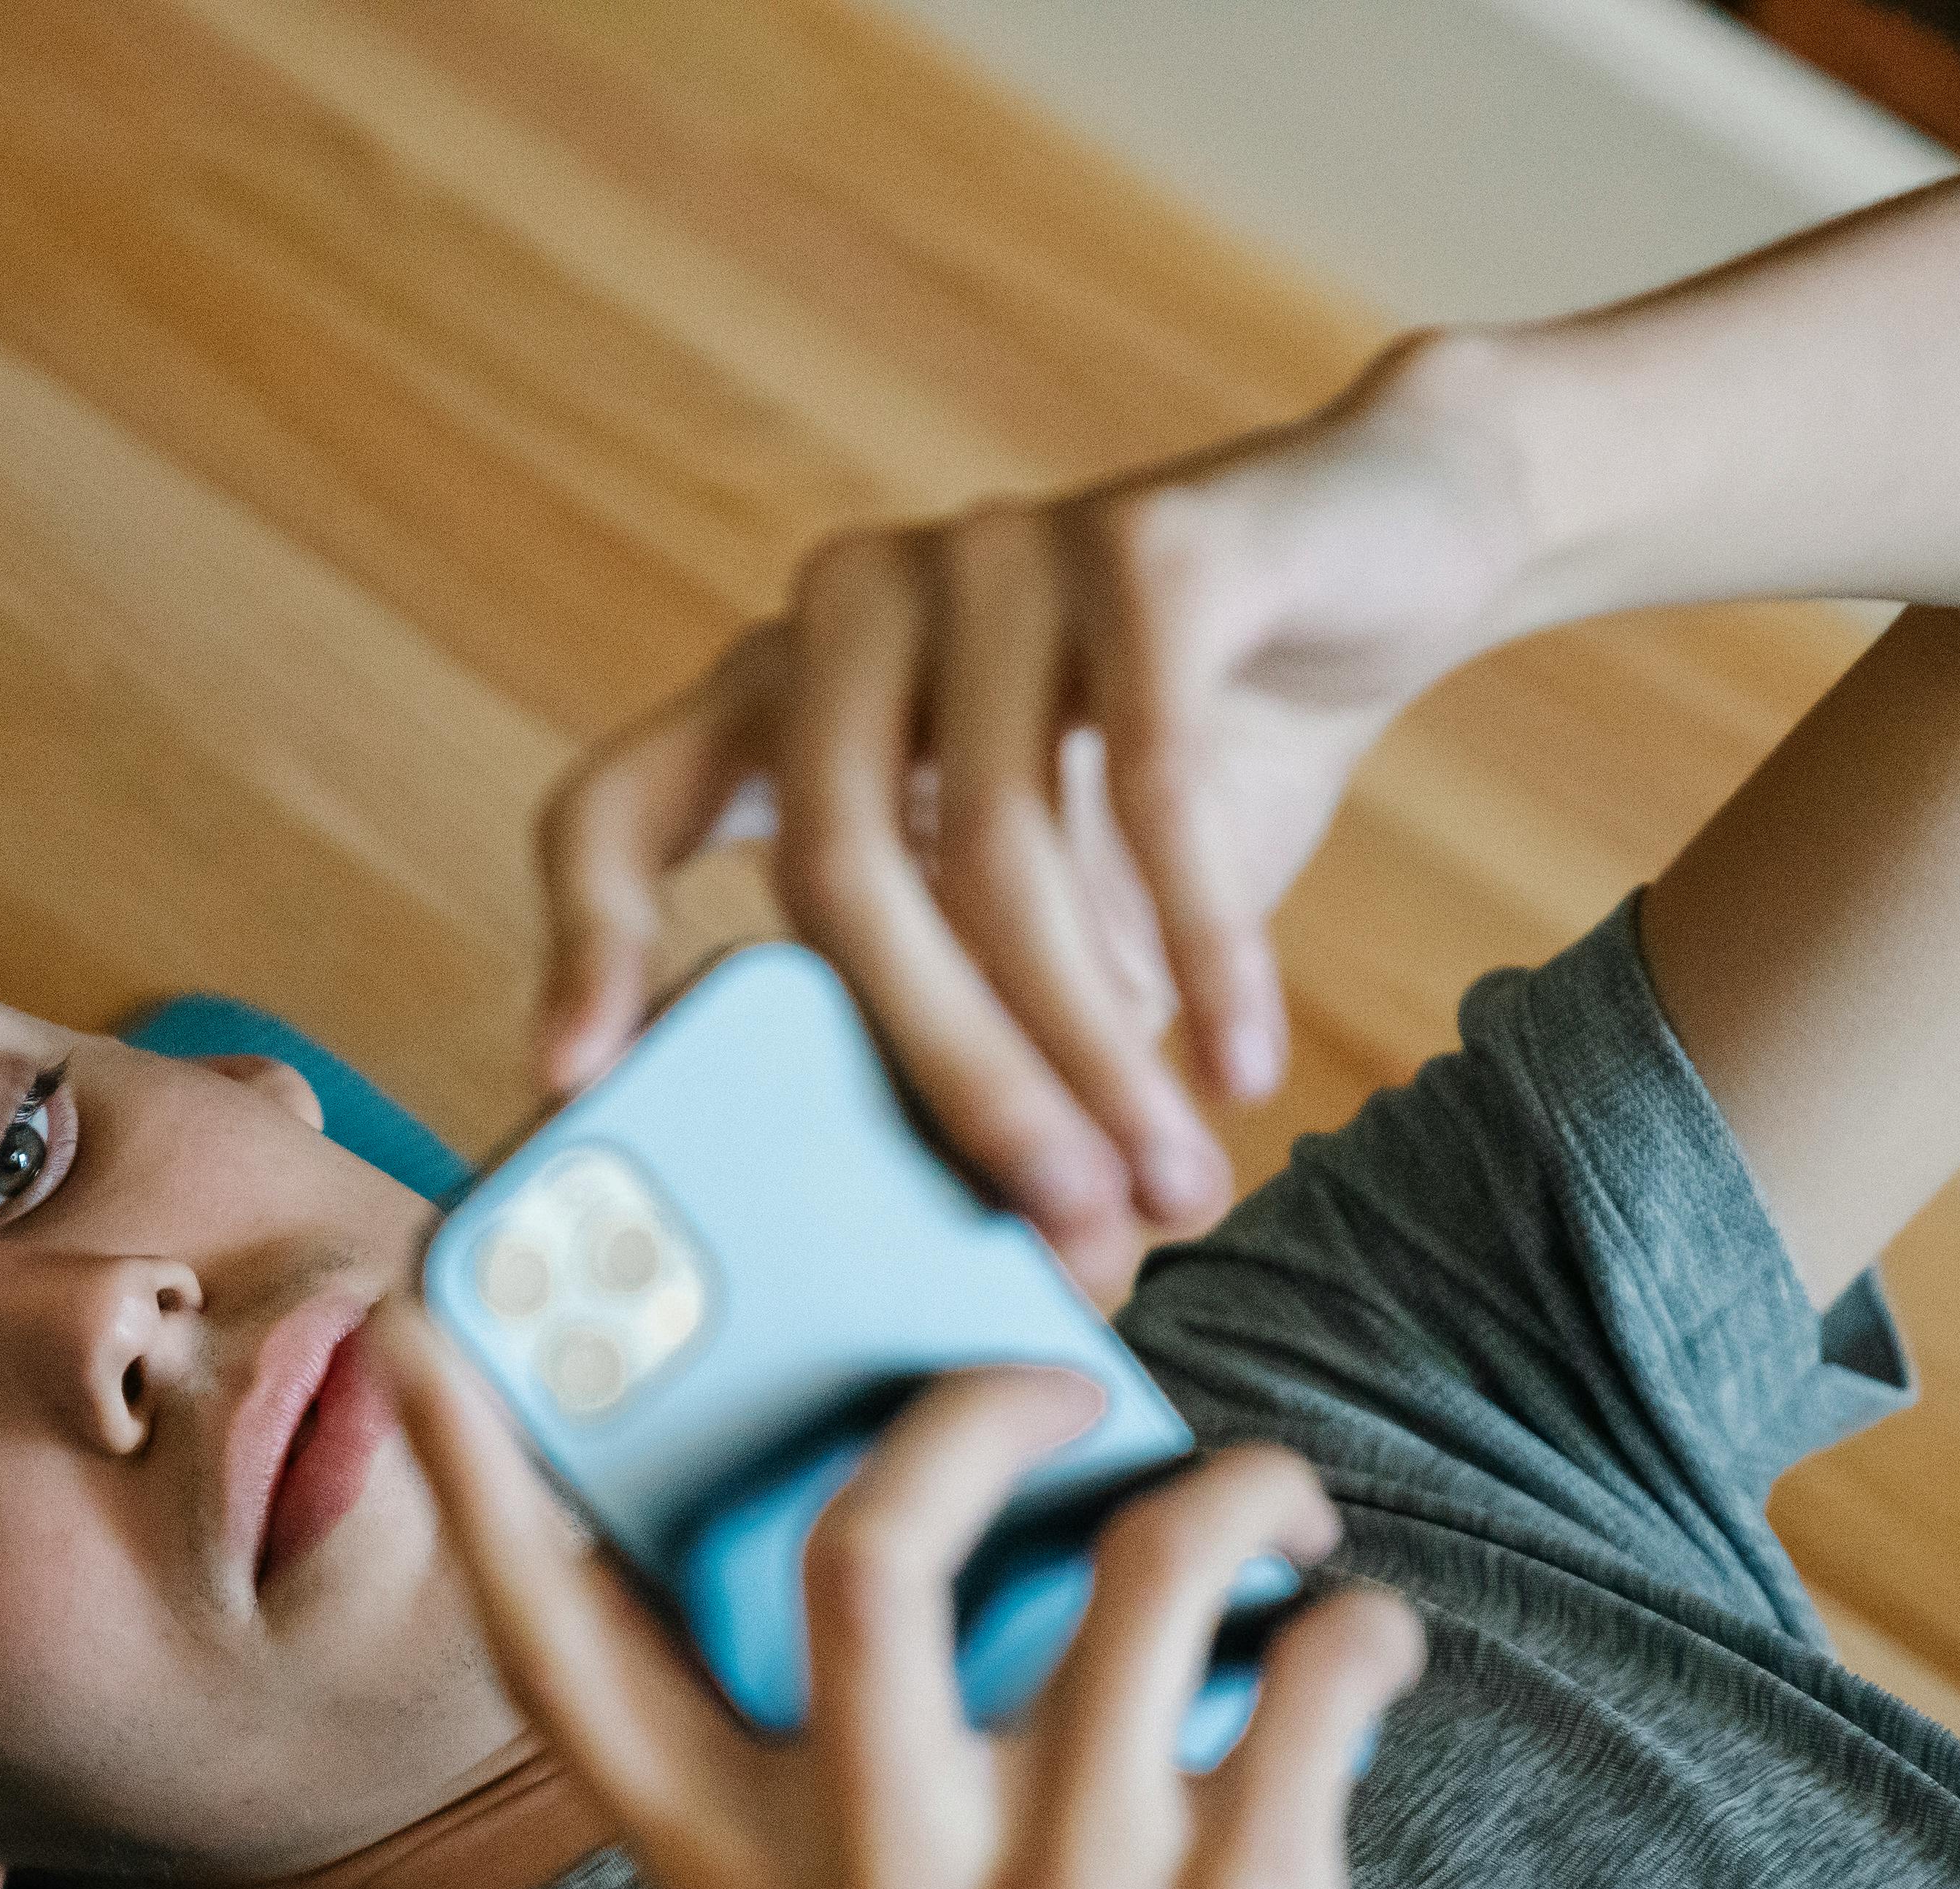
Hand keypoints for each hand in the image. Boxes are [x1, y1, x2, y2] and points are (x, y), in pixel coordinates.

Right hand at [373, 1309, 1427, 1888]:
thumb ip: (760, 1828)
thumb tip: (793, 1580)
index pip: (565, 1659)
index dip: (476, 1480)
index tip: (431, 1321)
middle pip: (869, 1545)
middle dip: (978, 1407)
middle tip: (1061, 1386)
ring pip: (1148, 1573)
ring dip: (1234, 1490)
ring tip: (1267, 1500)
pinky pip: (1316, 1681)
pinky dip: (1358, 1627)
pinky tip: (1357, 1643)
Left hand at [537, 335, 1531, 1304]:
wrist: (1383, 552)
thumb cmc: (1178, 769)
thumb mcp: (1052, 915)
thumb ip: (979, 1032)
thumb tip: (977, 1278)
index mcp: (774, 699)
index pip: (614, 811)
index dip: (583, 946)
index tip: (576, 1082)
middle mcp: (849, 613)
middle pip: (836, 874)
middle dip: (948, 1074)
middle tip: (1047, 1232)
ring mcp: (985, 555)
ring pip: (1000, 844)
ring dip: (1093, 1045)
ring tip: (1171, 1189)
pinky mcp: (1144, 538)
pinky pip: (1152, 778)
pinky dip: (1204, 941)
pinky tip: (1241, 1064)